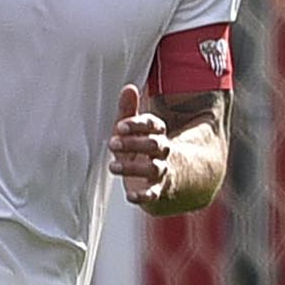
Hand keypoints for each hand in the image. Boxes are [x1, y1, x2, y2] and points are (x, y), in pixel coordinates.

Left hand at [110, 84, 171, 205]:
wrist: (172, 177)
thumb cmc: (145, 149)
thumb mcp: (135, 131)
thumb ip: (129, 111)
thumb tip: (128, 88)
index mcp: (157, 133)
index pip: (153, 125)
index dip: (138, 125)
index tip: (120, 126)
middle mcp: (163, 152)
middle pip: (154, 145)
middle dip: (134, 143)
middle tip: (112, 143)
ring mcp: (162, 171)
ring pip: (153, 168)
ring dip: (133, 167)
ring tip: (113, 166)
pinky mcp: (157, 191)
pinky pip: (153, 194)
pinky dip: (143, 196)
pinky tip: (131, 196)